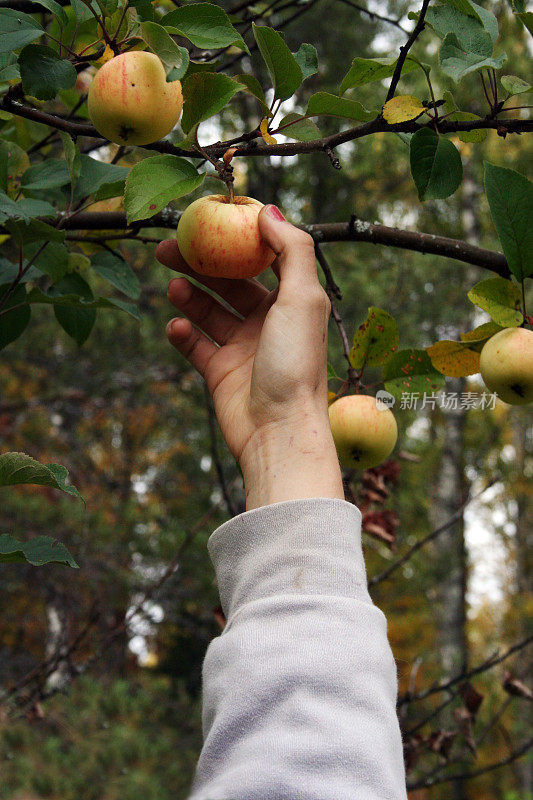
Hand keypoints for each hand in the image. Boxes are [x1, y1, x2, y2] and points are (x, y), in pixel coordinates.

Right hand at [156, 205, 343, 507]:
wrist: (279, 430)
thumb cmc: (296, 363)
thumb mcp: (302, 297)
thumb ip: (292, 250)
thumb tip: (268, 210)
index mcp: (291, 302)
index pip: (260, 260)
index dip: (234, 240)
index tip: (205, 221)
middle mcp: (267, 322)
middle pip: (226, 283)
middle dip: (198, 265)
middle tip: (165, 249)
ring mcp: (242, 348)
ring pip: (209, 311)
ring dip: (190, 296)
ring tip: (172, 286)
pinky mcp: (220, 373)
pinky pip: (196, 346)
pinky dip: (184, 334)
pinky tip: (176, 327)